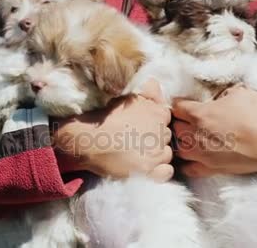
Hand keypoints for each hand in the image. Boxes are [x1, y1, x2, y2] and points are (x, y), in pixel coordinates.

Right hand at [51, 79, 173, 181]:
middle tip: (137, 141)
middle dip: (155, 138)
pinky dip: (160, 171)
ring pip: (167, 154)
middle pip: (167, 137)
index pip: (166, 119)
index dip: (154, 123)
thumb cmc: (106, 119)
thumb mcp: (126, 99)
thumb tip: (157, 84)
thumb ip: (147, 92)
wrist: (89, 141)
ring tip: (138, 154)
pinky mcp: (149, 171)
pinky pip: (167, 172)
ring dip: (157, 155)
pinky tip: (147, 167)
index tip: (142, 127)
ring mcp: (156, 153)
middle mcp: (161, 132)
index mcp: (158, 113)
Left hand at [172, 86, 256, 176]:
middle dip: (180, 122)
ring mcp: (202, 155)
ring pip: (178, 148)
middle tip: (189, 119)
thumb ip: (220, 96)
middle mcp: (196, 135)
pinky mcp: (212, 169)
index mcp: (201, 114)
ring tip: (192, 137)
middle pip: (175, 128)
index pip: (176, 108)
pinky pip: (189, 169)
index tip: (185, 104)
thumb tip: (215, 101)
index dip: (180, 104)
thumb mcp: (239, 93)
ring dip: (183, 141)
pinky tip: (195, 155)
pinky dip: (188, 162)